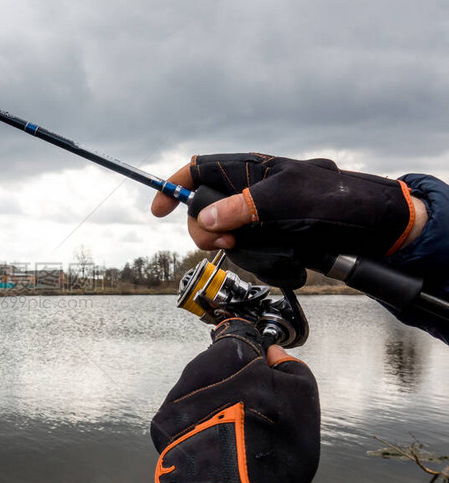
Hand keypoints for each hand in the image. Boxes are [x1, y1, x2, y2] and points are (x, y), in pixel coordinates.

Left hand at [150, 318, 319, 482]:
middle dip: (231, 383)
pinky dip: (196, 426)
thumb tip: (274, 355)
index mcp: (228, 356)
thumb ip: (290, 366)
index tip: (260, 373)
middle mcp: (194, 371)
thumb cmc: (276, 443)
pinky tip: (214, 443)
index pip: (238, 342)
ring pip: (197, 393)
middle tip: (252, 411)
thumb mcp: (302, 397)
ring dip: (212, 404)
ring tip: (234, 432)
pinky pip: (182, 417)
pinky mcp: (161, 427)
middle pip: (215, 368)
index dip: (252, 359)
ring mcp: (174, 399)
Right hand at [152, 153, 425, 286]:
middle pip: (203, 212)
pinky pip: (250, 257)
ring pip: (225, 240)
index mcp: (250, 171)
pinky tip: (285, 259)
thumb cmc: (334, 203)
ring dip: (245, 252)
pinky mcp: (271, 241)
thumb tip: (206, 218)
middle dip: (208, 231)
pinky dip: (264, 263)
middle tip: (228, 242)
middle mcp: (249, 194)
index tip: (159, 211)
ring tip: (272, 250)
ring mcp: (259, 219)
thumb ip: (241, 206)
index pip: (200, 171)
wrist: (372, 230)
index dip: (175, 188)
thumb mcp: (284, 199)